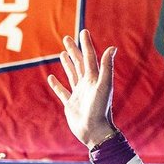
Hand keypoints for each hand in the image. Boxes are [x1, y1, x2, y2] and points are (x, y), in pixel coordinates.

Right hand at [47, 29, 118, 149]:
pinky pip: (62, 91)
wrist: (95, 132)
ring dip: (68, 64)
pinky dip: (57, 84)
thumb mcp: (104, 86)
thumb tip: (112, 47)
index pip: (89, 58)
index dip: (86, 45)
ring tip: (62, 54)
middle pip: (79, 64)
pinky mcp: (71, 104)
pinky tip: (51, 77)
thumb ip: (107, 67)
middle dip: (74, 50)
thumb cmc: (100, 109)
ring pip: (72, 75)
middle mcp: (87, 85)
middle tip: (67, 38)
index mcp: (94, 79)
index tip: (83, 32)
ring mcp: (79, 94)